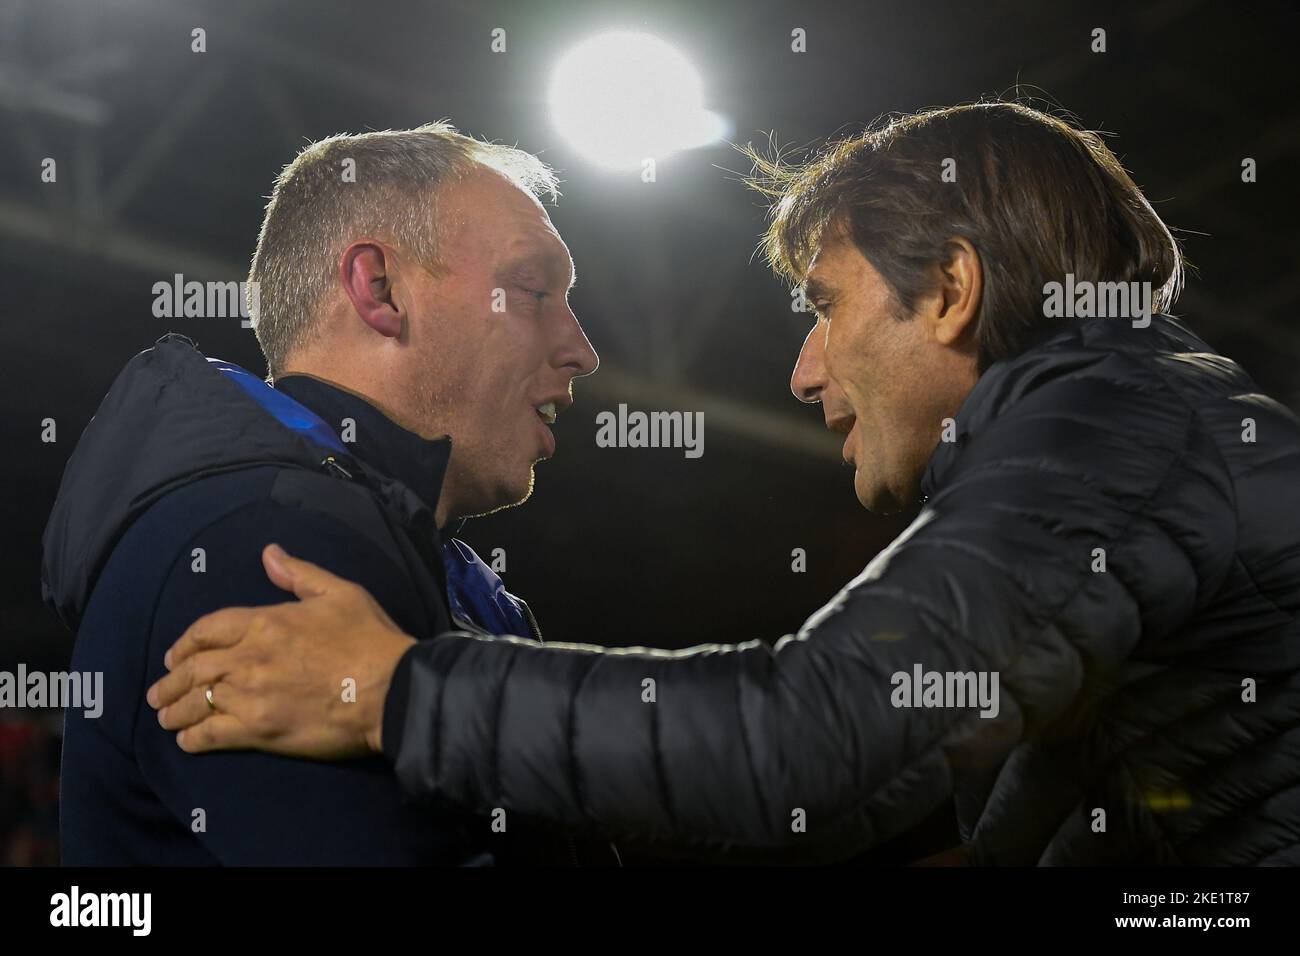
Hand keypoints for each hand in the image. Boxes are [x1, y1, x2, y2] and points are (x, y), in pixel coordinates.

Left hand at [146, 543, 415, 758]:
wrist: (390, 689)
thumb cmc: (370, 638)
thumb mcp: (340, 593)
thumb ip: (300, 574)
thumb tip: (269, 553)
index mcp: (265, 622)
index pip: (208, 629)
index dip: (185, 642)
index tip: (174, 655)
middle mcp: (248, 657)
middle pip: (194, 668)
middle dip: (170, 681)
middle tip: (157, 693)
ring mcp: (250, 695)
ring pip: (197, 701)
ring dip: (175, 710)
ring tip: (164, 718)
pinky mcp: (258, 730)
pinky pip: (212, 734)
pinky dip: (194, 738)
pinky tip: (186, 741)